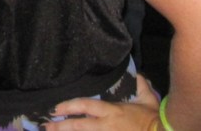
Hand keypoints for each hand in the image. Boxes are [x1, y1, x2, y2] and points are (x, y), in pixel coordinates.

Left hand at [45, 76, 159, 129]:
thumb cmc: (154, 119)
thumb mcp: (147, 99)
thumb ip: (140, 85)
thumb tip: (137, 74)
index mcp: (112, 111)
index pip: (85, 105)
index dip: (69, 106)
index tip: (56, 108)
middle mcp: (106, 126)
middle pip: (79, 125)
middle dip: (61, 126)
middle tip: (47, 127)